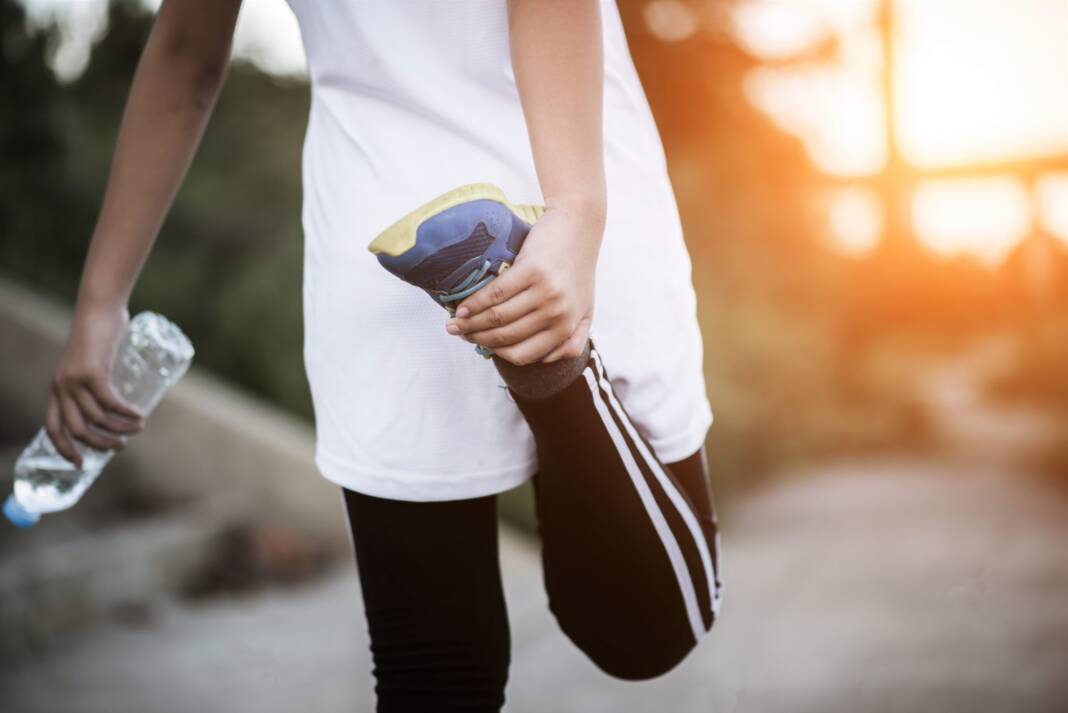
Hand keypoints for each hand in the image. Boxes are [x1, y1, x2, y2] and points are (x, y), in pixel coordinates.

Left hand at [46, 302, 145, 466]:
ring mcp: (75, 380)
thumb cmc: (100, 336)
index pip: (53, 428)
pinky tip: (138, 415)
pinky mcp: (92, 372)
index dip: (65, 450)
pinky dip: (126, 413)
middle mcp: (61, 387)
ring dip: (120, 428)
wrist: (99, 309)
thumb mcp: (91, 365)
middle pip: (78, 429)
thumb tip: (115, 408)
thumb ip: (96, 384)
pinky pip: (109, 403)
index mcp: (57, 389)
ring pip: (96, 418)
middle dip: (101, 444)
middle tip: (122, 445)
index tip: (82, 465)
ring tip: (138, 427)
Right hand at [446, 198, 604, 364]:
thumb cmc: (578, 268)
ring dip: (470, 323)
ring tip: (454, 323)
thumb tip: (549, 361)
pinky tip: (461, 307)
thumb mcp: (585, 308)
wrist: (579, 227)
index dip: (496, 352)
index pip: (523, 354)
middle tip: (457, 334)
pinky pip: (495, 294)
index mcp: (566, 327)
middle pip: (506, 336)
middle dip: (476, 338)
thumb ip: (575, 338)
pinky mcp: (531, 271)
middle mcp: (556, 314)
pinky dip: (474, 303)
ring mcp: (544, 293)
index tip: (479, 346)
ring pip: (498, 317)